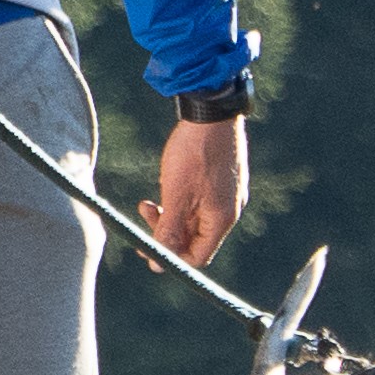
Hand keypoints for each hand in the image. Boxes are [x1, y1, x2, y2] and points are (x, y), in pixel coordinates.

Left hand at [152, 114, 250, 266]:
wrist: (211, 111)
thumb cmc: (194, 153)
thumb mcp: (176, 196)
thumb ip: (169, 231)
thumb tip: (158, 264)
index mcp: (222, 219)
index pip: (198, 256)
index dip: (170, 257)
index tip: (145, 244)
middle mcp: (230, 209)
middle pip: (196, 237)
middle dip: (167, 230)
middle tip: (144, 211)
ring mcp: (229, 193)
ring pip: (196, 217)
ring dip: (171, 213)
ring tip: (151, 198)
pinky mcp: (223, 177)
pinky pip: (201, 200)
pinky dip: (181, 198)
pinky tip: (169, 179)